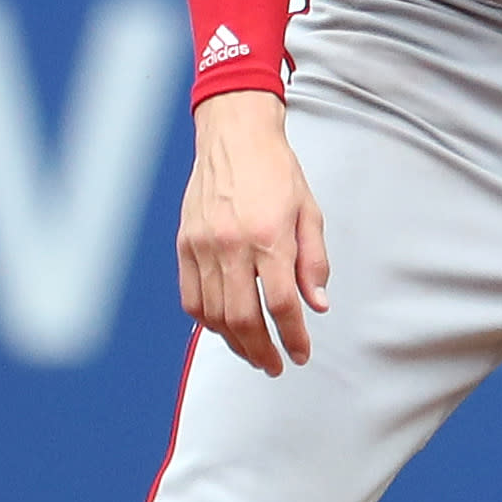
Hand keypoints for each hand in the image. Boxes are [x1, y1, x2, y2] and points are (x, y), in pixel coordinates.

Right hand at [181, 91, 328, 375]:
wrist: (234, 136)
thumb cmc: (276, 172)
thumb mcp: (309, 213)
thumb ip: (313, 262)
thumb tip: (317, 306)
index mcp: (269, 237)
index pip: (282, 305)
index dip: (293, 337)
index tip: (301, 354)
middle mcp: (232, 246)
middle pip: (243, 319)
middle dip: (262, 352)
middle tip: (275, 366)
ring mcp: (203, 246)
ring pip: (214, 315)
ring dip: (234, 342)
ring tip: (253, 352)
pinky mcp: (184, 244)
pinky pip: (191, 298)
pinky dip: (207, 321)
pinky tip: (224, 327)